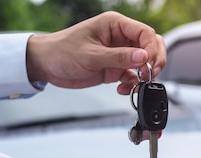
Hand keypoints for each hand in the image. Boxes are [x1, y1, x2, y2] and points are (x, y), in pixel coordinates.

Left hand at [25, 11, 165, 93]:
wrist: (46, 65)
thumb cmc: (62, 51)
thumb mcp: (91, 55)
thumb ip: (119, 57)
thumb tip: (144, 57)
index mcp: (115, 25)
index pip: (145, 33)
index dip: (151, 49)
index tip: (149, 65)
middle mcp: (120, 37)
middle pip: (151, 46)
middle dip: (154, 62)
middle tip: (149, 75)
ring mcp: (119, 53)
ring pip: (144, 62)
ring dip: (144, 75)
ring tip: (136, 85)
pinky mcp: (115, 68)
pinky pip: (133, 75)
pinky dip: (132, 84)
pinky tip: (122, 89)